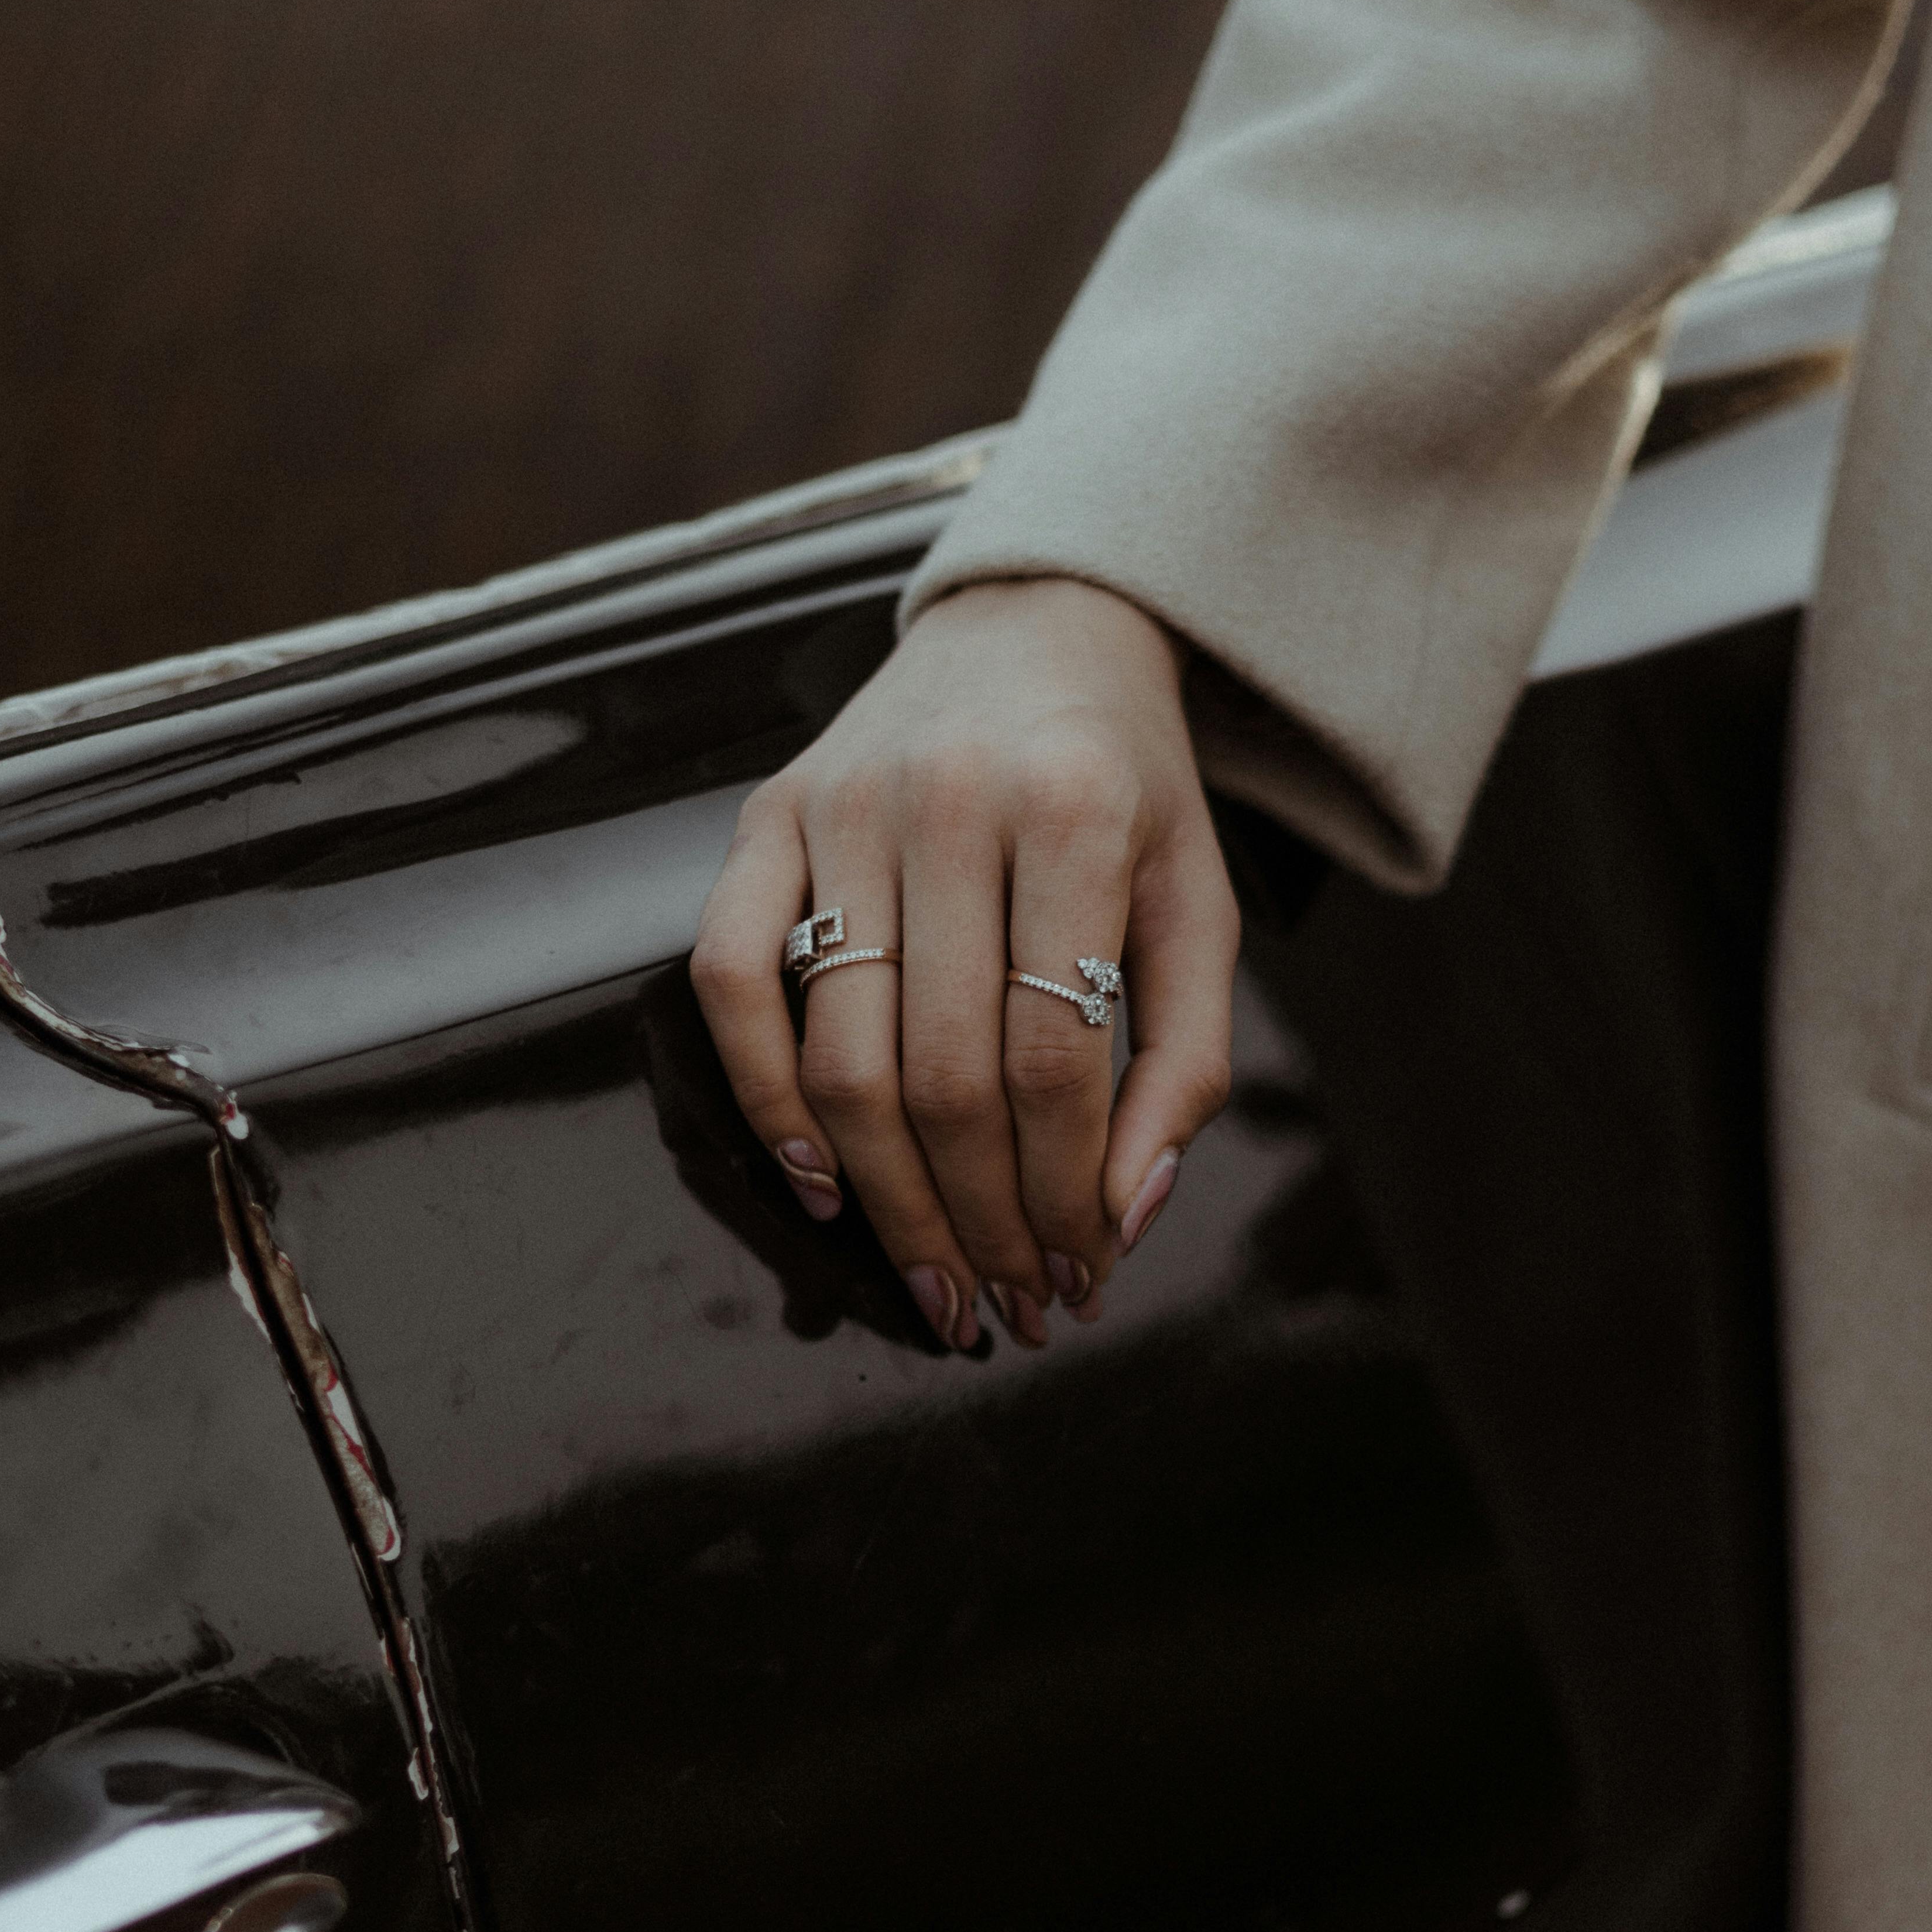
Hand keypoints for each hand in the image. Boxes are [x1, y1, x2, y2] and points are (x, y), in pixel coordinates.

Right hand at [689, 575, 1241, 1349]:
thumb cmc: (1128, 787)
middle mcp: (944, 802)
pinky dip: (763, 1093)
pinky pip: (732, 980)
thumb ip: (1186, 1063)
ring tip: (934, 1277)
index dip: (1061, 1195)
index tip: (1078, 1274)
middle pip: (940, 1078)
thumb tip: (1124, 1216)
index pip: (1050, 1060)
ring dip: (885, 1199)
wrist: (1041, 626)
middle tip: (1007, 1305)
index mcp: (1072, 812)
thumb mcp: (1199, 908)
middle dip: (978, 1221)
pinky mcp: (766, 815)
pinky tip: (818, 1179)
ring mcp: (840, 806)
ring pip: (839, 1054)